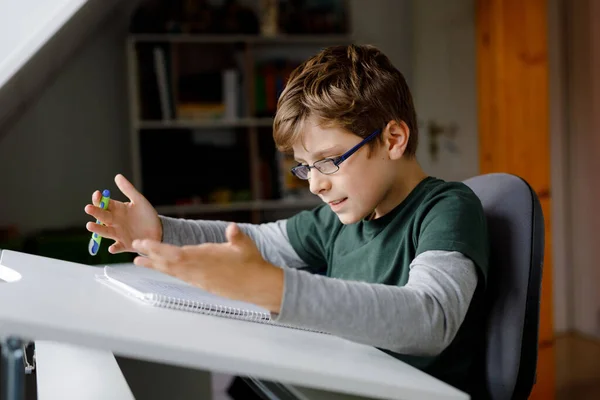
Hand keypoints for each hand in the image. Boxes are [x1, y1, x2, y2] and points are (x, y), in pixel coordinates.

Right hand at [85, 174, 161, 253]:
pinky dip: (115, 248)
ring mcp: (118, 233)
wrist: (159, 230)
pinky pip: (118, 247)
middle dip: (95, 212)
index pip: (104, 204)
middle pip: (102, 216)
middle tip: (88, 208)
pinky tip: (112, 248)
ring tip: (90, 225)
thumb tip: (117, 176)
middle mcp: (114, 222)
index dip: (99, 199)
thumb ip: (128, 189)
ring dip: (97, 229)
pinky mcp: (125, 245)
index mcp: (117, 210)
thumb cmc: (146, 215)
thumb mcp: (139, 200)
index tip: (97, 194)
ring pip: (105, 231)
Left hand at [131, 223, 283, 312]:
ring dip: (155, 266)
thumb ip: (237, 237)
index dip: (157, 249)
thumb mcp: (246, 246)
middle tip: (134, 250)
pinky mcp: (203, 284)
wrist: (258, 286)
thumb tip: (233, 227)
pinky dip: (168, 272)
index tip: (143, 244)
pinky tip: (162, 269)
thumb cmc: (252, 264)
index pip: (175, 253)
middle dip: (150, 256)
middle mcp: (199, 270)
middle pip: (169, 263)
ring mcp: (200, 279)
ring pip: (172, 272)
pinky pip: (180, 277)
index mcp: (206, 259)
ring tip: (139, 261)